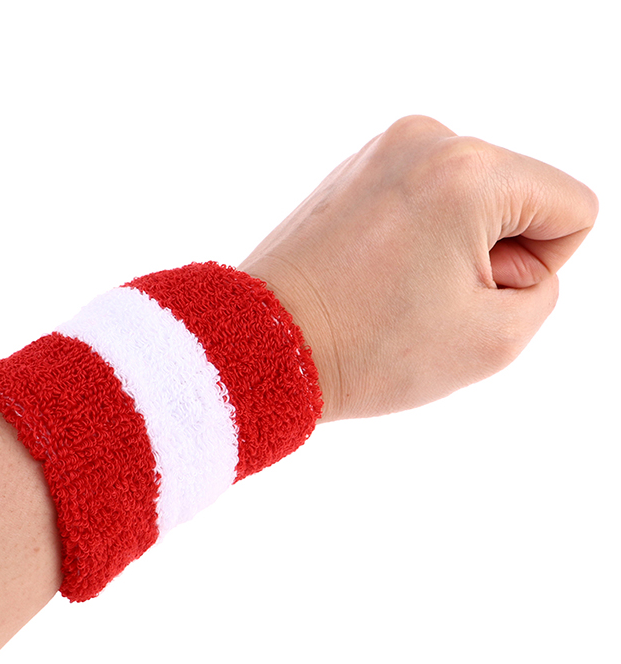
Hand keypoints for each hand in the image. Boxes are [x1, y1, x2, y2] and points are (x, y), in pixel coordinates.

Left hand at [240, 115, 598, 420]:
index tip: (470, 297)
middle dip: (491, 257)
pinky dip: (414, 241)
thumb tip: (516, 257)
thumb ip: (542, 289)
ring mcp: (381, 151)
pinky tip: (374, 278)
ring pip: (470, 203)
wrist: (265, 346)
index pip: (572, 209)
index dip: (538, 270)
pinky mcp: (351, 171)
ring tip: (394, 291)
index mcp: (470, 171)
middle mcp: (425, 140)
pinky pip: (422, 202)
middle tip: (425, 301)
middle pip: (518, 200)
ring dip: (451, 252)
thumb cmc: (368, 349)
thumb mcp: (494, 340)